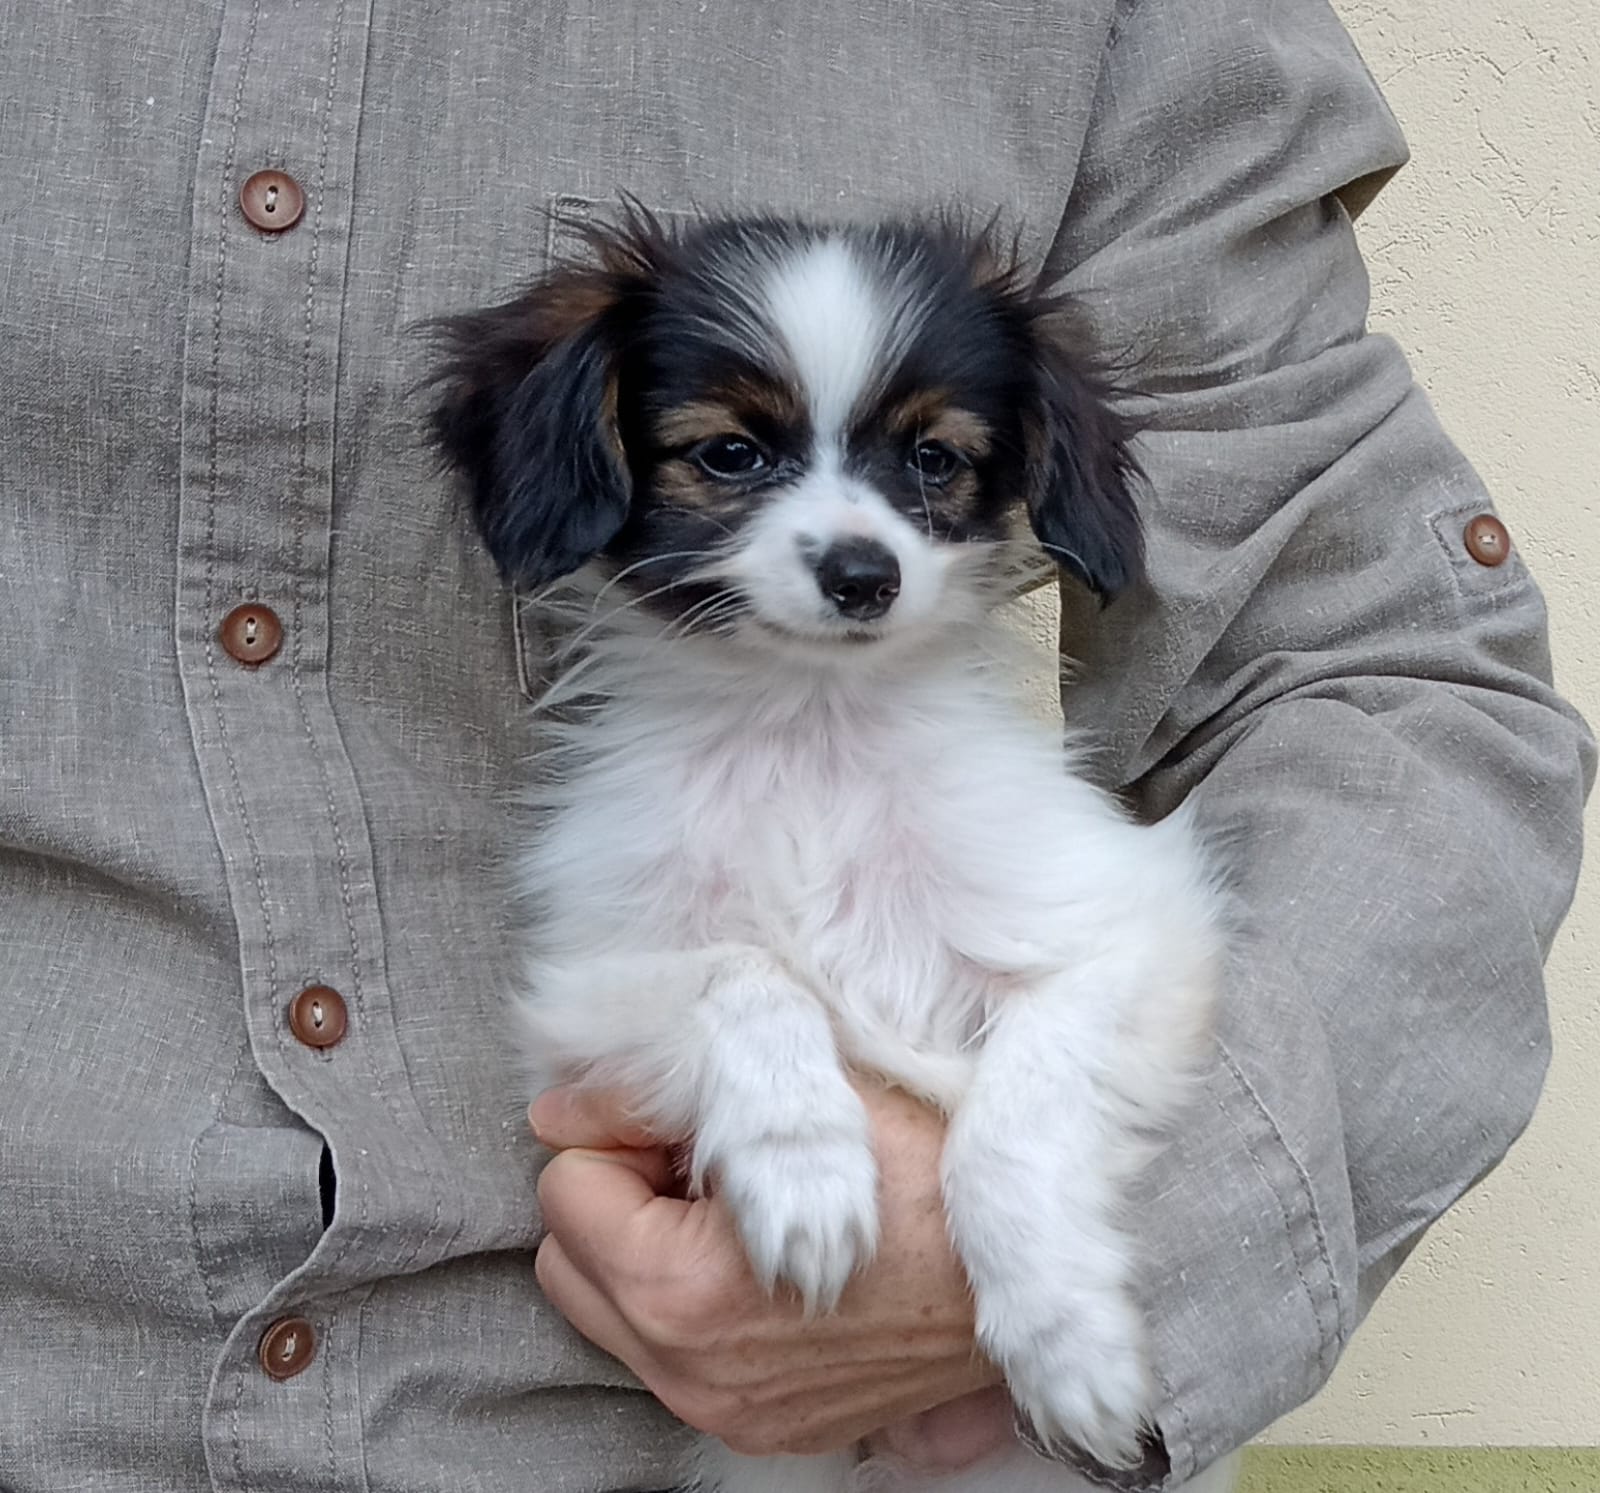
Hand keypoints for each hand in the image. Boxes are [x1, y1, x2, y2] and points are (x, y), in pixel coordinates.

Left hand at [530, 1081, 1010, 1459]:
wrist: (1027, 1280)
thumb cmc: (925, 1176)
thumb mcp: (801, 1100)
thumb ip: (665, 1098)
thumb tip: (556, 1103)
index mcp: (680, 1287)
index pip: (565, 1187)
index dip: (619, 1133)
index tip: (685, 1122)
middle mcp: (687, 1372)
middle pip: (567, 1258)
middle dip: (616, 1197)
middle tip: (703, 1162)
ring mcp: (724, 1413)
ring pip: (607, 1315)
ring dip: (642, 1252)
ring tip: (734, 1211)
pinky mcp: (760, 1430)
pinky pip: (666, 1358)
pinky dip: (684, 1305)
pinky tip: (758, 1262)